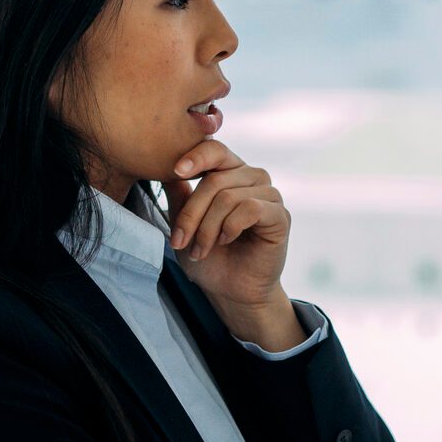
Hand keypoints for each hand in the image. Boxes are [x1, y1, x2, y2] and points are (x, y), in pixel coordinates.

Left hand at [163, 140, 290, 311]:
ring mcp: (269, 195)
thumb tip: (161, 165)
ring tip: (200, 249)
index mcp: (230, 173)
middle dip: (192, 213)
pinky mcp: (280, 215)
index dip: (195, 156)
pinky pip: (251, 209)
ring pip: (229, 197)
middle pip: (215, 179)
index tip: (176, 171)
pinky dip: (231, 227)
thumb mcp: (185, 223)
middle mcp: (252, 178)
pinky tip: (226, 240)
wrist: (231, 291)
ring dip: (207, 227)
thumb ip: (178, 194)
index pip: (215, 150)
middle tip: (179, 241)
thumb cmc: (210, 258)